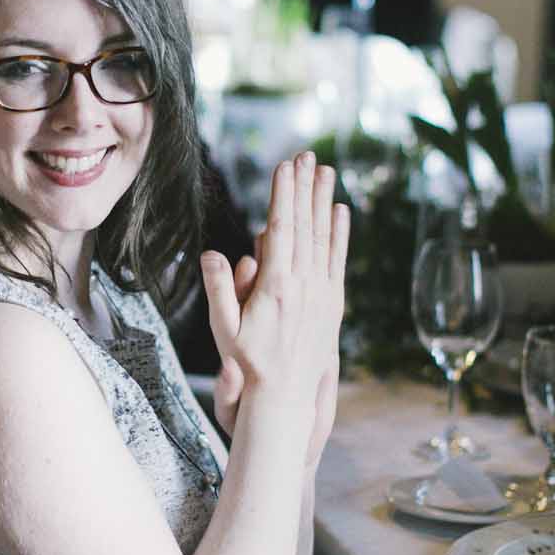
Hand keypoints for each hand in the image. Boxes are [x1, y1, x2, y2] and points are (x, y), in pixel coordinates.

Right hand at [200, 153, 349, 456]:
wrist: (285, 399)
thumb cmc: (248, 366)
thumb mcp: (224, 330)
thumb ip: (220, 289)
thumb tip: (212, 253)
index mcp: (276, 287)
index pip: (281, 230)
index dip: (284, 195)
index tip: (286, 166)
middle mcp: (304, 285)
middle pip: (306, 225)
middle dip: (306, 187)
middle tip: (308, 155)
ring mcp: (322, 293)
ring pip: (324, 237)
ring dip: (324, 201)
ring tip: (326, 171)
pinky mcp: (332, 304)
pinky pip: (337, 260)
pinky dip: (340, 233)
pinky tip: (342, 211)